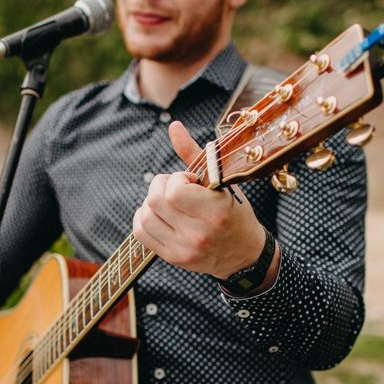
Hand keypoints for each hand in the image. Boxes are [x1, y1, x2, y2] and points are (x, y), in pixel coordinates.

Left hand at [132, 121, 267, 280]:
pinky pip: (140, 233)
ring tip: (168, 202)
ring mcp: (183, 249)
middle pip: (154, 201)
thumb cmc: (234, 213)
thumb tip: (173, 126)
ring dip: (151, 202)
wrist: (243, 254)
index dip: (177, 179)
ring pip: (144, 216)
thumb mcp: (222, 183)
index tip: (190, 181)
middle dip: (161, 186)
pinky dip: (143, 217)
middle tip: (176, 188)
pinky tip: (157, 213)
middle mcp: (198, 234)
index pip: (174, 191)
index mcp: (215, 212)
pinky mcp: (172, 257)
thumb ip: (195, 154)